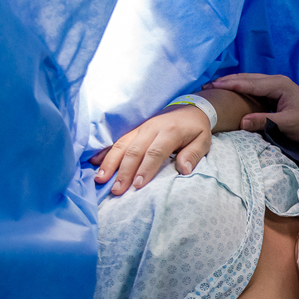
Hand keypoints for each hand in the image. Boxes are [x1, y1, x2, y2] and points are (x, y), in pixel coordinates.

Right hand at [91, 103, 213, 195]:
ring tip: (100, 180)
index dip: (146, 169)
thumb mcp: (203, 141)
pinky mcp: (134, 130)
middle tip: (117, 190)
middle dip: (124, 171)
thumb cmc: (196, 129)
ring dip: (110, 163)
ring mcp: (140, 129)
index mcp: (170, 131)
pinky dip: (105, 152)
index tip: (138, 185)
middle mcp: (151, 128)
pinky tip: (94, 163)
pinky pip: (117, 141)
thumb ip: (193, 154)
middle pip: (134, 151)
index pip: (155, 152)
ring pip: (122, 145)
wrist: (190, 108)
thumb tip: (184, 170)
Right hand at [208, 74, 298, 146]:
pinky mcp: (276, 94)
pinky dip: (242, 89)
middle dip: (228, 81)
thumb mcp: (287, 125)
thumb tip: (242, 121)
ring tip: (215, 87)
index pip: (250, 83)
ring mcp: (277, 86)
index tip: (213, 86)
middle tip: (208, 85)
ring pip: (251, 82)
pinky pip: (255, 88)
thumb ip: (265, 121)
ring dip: (234, 83)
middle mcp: (277, 81)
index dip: (231, 84)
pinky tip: (231, 93)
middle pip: (248, 78)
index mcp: (279, 85)